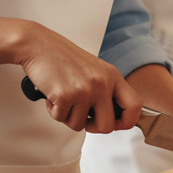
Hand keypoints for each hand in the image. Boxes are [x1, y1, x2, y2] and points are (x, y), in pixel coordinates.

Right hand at [15, 22, 141, 133]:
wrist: (38, 44)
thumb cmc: (62, 58)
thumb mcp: (94, 70)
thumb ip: (105, 90)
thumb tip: (111, 117)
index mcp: (112, 75)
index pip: (134, 106)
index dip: (126, 122)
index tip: (114, 124)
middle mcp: (102, 82)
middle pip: (107, 126)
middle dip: (92, 127)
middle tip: (82, 116)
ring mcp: (84, 89)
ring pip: (79, 125)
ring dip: (68, 116)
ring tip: (63, 96)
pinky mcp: (65, 95)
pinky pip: (61, 119)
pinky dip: (53, 110)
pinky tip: (52, 94)